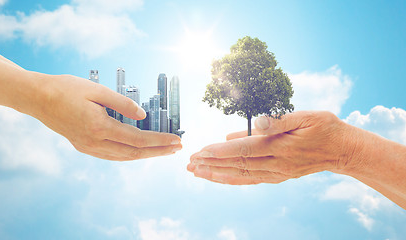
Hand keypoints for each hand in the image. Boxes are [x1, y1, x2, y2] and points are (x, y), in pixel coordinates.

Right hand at [29, 72, 181, 160]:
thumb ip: (123, 104)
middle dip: (157, 151)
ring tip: (162, 150)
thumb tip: (144, 117)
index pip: (138, 140)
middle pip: (133, 153)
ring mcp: (88, 147)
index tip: (176, 140)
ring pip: (123, 157)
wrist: (37, 98)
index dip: (160, 141)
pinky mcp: (83, 146)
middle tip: (176, 149)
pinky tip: (138, 150)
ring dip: (145, 155)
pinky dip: (128, 154)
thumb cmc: (66, 89)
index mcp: (99, 127)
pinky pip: (112, 155)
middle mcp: (94, 142)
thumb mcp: (97, 90)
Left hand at [188, 111, 362, 184]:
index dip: (222, 151)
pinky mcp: (278, 176)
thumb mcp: (307, 117)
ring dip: (218, 174)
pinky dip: (233, 180)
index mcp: (281, 146)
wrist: (342, 150)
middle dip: (212, 164)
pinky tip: (219, 178)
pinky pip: (251, 180)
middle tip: (190, 162)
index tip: (202, 151)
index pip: (245, 149)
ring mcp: (277, 173)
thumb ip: (281, 120)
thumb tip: (258, 122)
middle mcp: (277, 164)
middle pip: (238, 165)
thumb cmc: (325, 129)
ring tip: (197, 172)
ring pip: (242, 175)